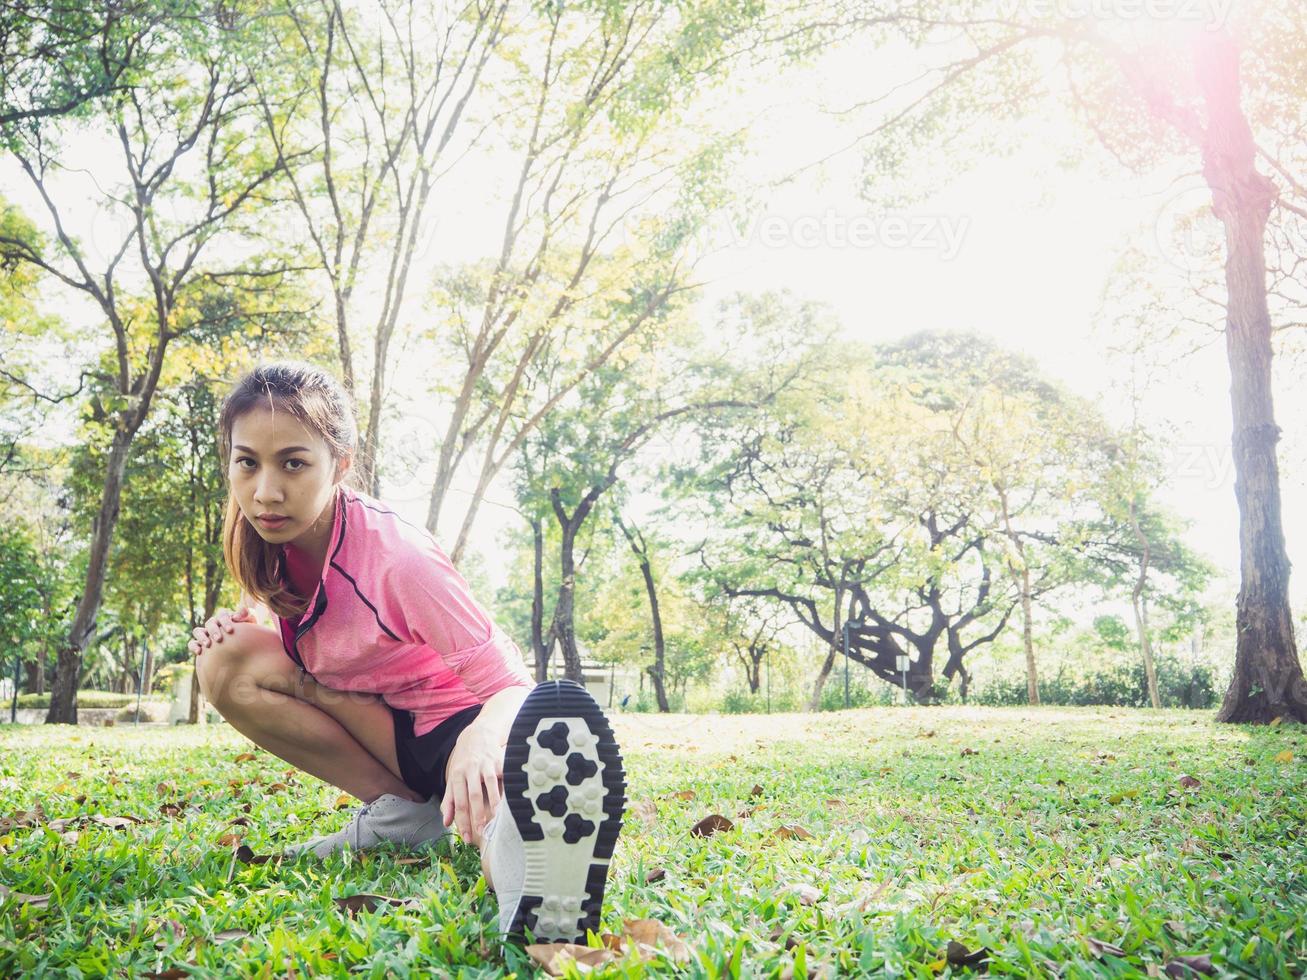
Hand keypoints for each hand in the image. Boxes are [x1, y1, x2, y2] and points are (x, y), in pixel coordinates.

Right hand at [187, 605, 254, 656]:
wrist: (246, 647)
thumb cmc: (249, 632)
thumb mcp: (251, 622)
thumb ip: (246, 615)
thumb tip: (236, 616)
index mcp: (225, 618)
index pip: (222, 615)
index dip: (225, 621)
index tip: (230, 630)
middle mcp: (214, 624)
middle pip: (210, 623)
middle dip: (214, 630)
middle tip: (219, 639)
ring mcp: (206, 634)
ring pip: (198, 631)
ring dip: (201, 637)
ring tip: (208, 645)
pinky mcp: (201, 644)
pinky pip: (192, 643)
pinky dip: (193, 646)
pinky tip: (199, 652)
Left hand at [441, 723, 503, 846]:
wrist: (478, 734)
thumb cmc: (465, 760)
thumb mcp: (453, 778)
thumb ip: (449, 800)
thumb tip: (446, 822)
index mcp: (456, 776)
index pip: (458, 803)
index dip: (462, 821)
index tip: (466, 837)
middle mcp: (469, 770)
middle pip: (472, 796)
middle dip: (476, 816)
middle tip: (480, 833)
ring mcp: (485, 765)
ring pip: (488, 786)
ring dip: (491, 803)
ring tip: (494, 819)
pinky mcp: (498, 760)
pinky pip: (502, 776)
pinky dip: (505, 788)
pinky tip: (509, 800)